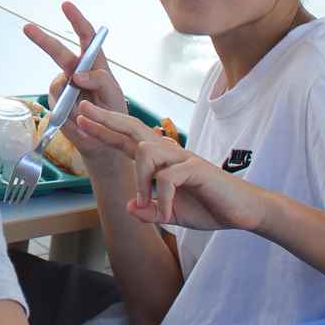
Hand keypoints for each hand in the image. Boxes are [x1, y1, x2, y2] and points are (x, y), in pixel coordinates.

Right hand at [22, 2, 126, 169]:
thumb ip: (100, 80)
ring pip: (57, 84)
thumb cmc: (114, 114)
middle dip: (43, 40)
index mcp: (95, 65)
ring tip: (86, 112)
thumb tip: (76, 75)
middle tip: (27, 28)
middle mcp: (77, 73)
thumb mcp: (114, 96)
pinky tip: (77, 119)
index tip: (65, 6)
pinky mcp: (56, 104)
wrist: (104, 143)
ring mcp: (64, 88)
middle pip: (59, 53)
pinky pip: (55, 103)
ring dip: (69, 97)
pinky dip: (66, 112)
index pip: (86, 38)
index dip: (76, 20)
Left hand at [74, 101, 269, 230]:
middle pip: (132, 128)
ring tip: (145, 203)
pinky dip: (164, 198)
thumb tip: (130, 208)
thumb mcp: (172, 215)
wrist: (243, 212)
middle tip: (82, 110)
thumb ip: (151, 211)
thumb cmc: (208, 207)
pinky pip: (168, 178)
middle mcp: (169, 153)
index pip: (126, 140)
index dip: (103, 129)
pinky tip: (168, 211)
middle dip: (106, 119)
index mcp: (160, 161)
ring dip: (140, 180)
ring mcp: (183, 157)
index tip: (80, 120)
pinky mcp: (196, 168)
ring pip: (146, 152)